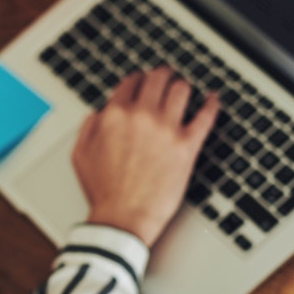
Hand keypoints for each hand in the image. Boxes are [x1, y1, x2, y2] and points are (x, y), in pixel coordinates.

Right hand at [71, 67, 219, 245]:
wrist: (123, 218)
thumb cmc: (103, 191)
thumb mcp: (81, 154)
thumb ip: (88, 127)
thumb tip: (99, 113)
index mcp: (114, 116)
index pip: (130, 82)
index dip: (137, 79)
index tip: (142, 81)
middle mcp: (141, 116)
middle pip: (158, 79)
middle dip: (162, 75)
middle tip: (166, 76)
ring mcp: (166, 129)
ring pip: (182, 90)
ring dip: (182, 86)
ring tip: (185, 88)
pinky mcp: (187, 146)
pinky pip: (206, 116)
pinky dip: (212, 104)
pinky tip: (213, 99)